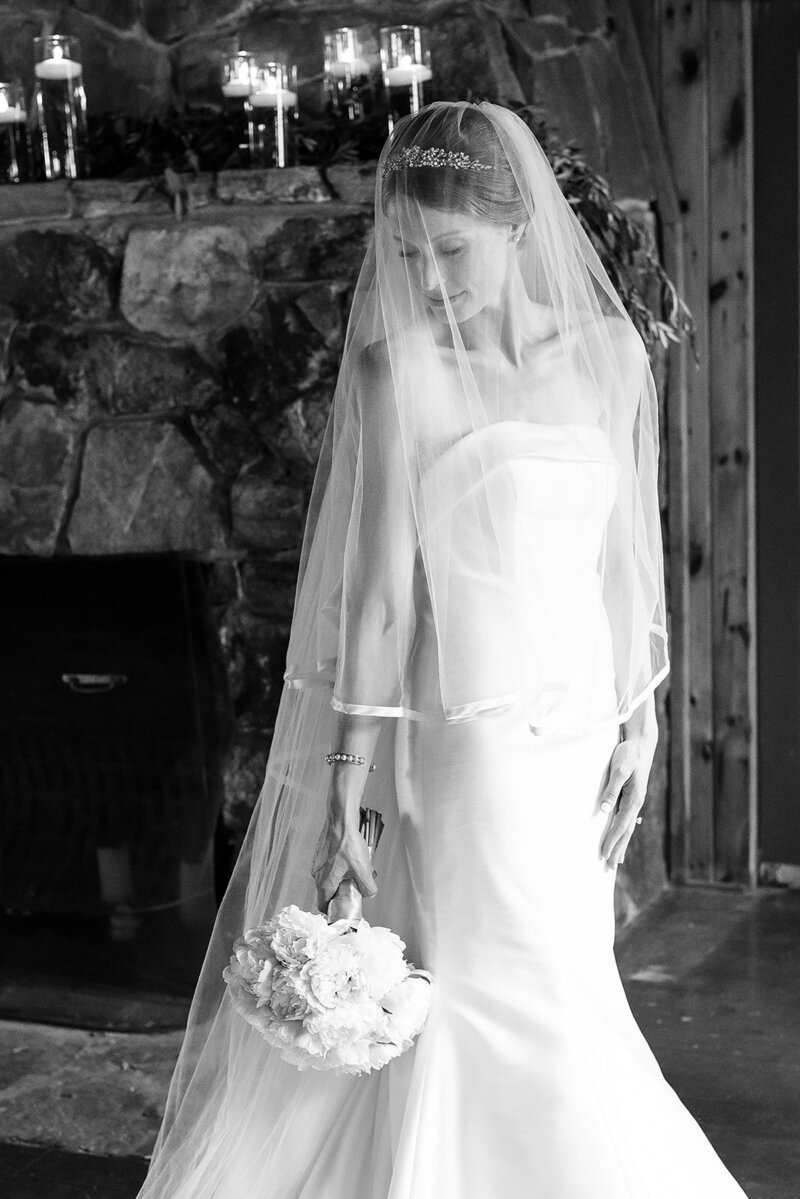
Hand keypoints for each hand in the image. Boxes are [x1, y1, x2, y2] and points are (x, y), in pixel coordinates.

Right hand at [311, 809, 377, 913]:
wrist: (341, 820)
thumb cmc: (347, 843)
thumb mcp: (363, 870)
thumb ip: (367, 888)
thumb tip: (368, 893)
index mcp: (324, 882)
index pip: (323, 905)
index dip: (334, 909)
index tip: (344, 908)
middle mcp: (317, 874)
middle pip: (328, 891)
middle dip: (342, 891)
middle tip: (355, 886)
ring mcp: (318, 862)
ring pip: (330, 877)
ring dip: (343, 877)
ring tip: (356, 869)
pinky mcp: (321, 853)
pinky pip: (330, 865)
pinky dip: (340, 866)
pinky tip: (352, 857)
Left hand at [598, 730, 656, 869]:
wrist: (641, 743)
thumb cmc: (629, 754)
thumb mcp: (619, 769)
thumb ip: (612, 790)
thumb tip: (605, 810)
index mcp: (634, 799)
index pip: (620, 826)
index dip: (611, 841)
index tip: (603, 855)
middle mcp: (636, 803)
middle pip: (626, 832)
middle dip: (618, 850)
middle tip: (610, 868)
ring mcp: (635, 800)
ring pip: (627, 827)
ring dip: (621, 844)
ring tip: (617, 860)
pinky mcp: (632, 796)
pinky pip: (627, 819)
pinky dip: (623, 832)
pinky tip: (621, 838)